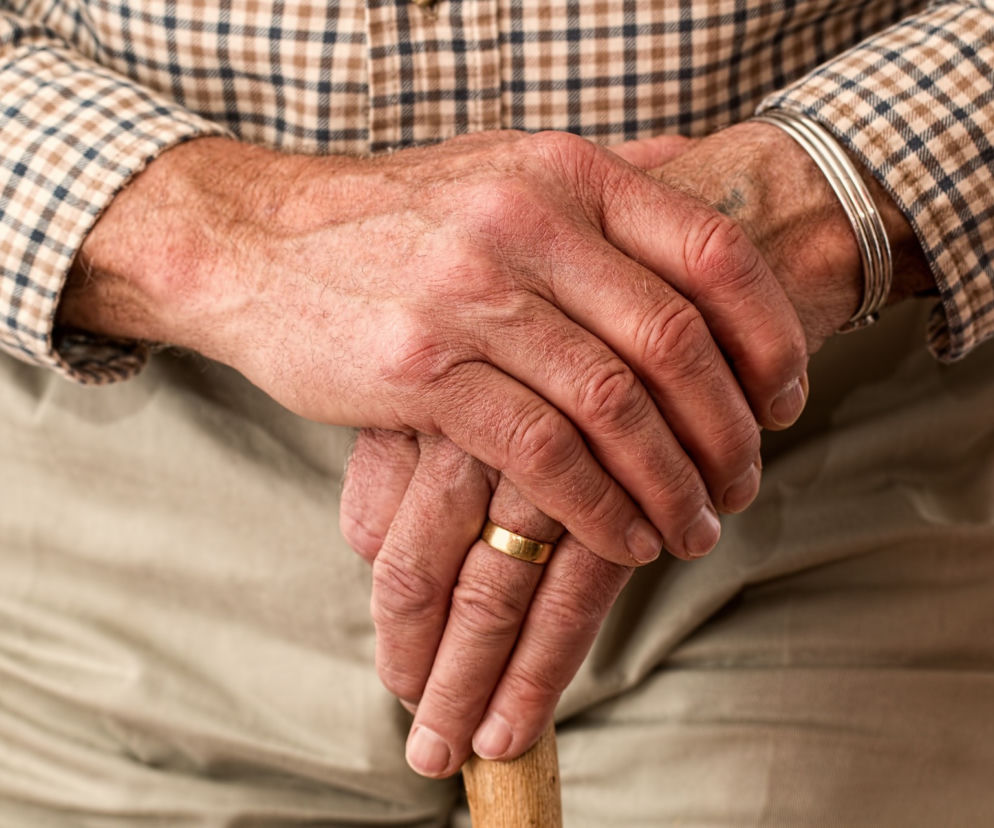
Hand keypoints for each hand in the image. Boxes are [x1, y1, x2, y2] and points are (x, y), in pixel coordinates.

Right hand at [341, 123, 932, 776]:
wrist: (257, 243)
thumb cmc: (393, 222)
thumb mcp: (498, 168)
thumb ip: (596, 178)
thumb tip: (693, 167)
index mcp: (564, 173)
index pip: (711, 252)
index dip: (770, 335)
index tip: (786, 400)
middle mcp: (526, 222)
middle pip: (673, 341)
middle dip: (726, 430)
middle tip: (743, 484)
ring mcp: (471, 294)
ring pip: (613, 405)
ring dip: (670, 482)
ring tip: (693, 528)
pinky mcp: (422, 370)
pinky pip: (540, 452)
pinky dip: (597, 506)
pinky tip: (622, 538)